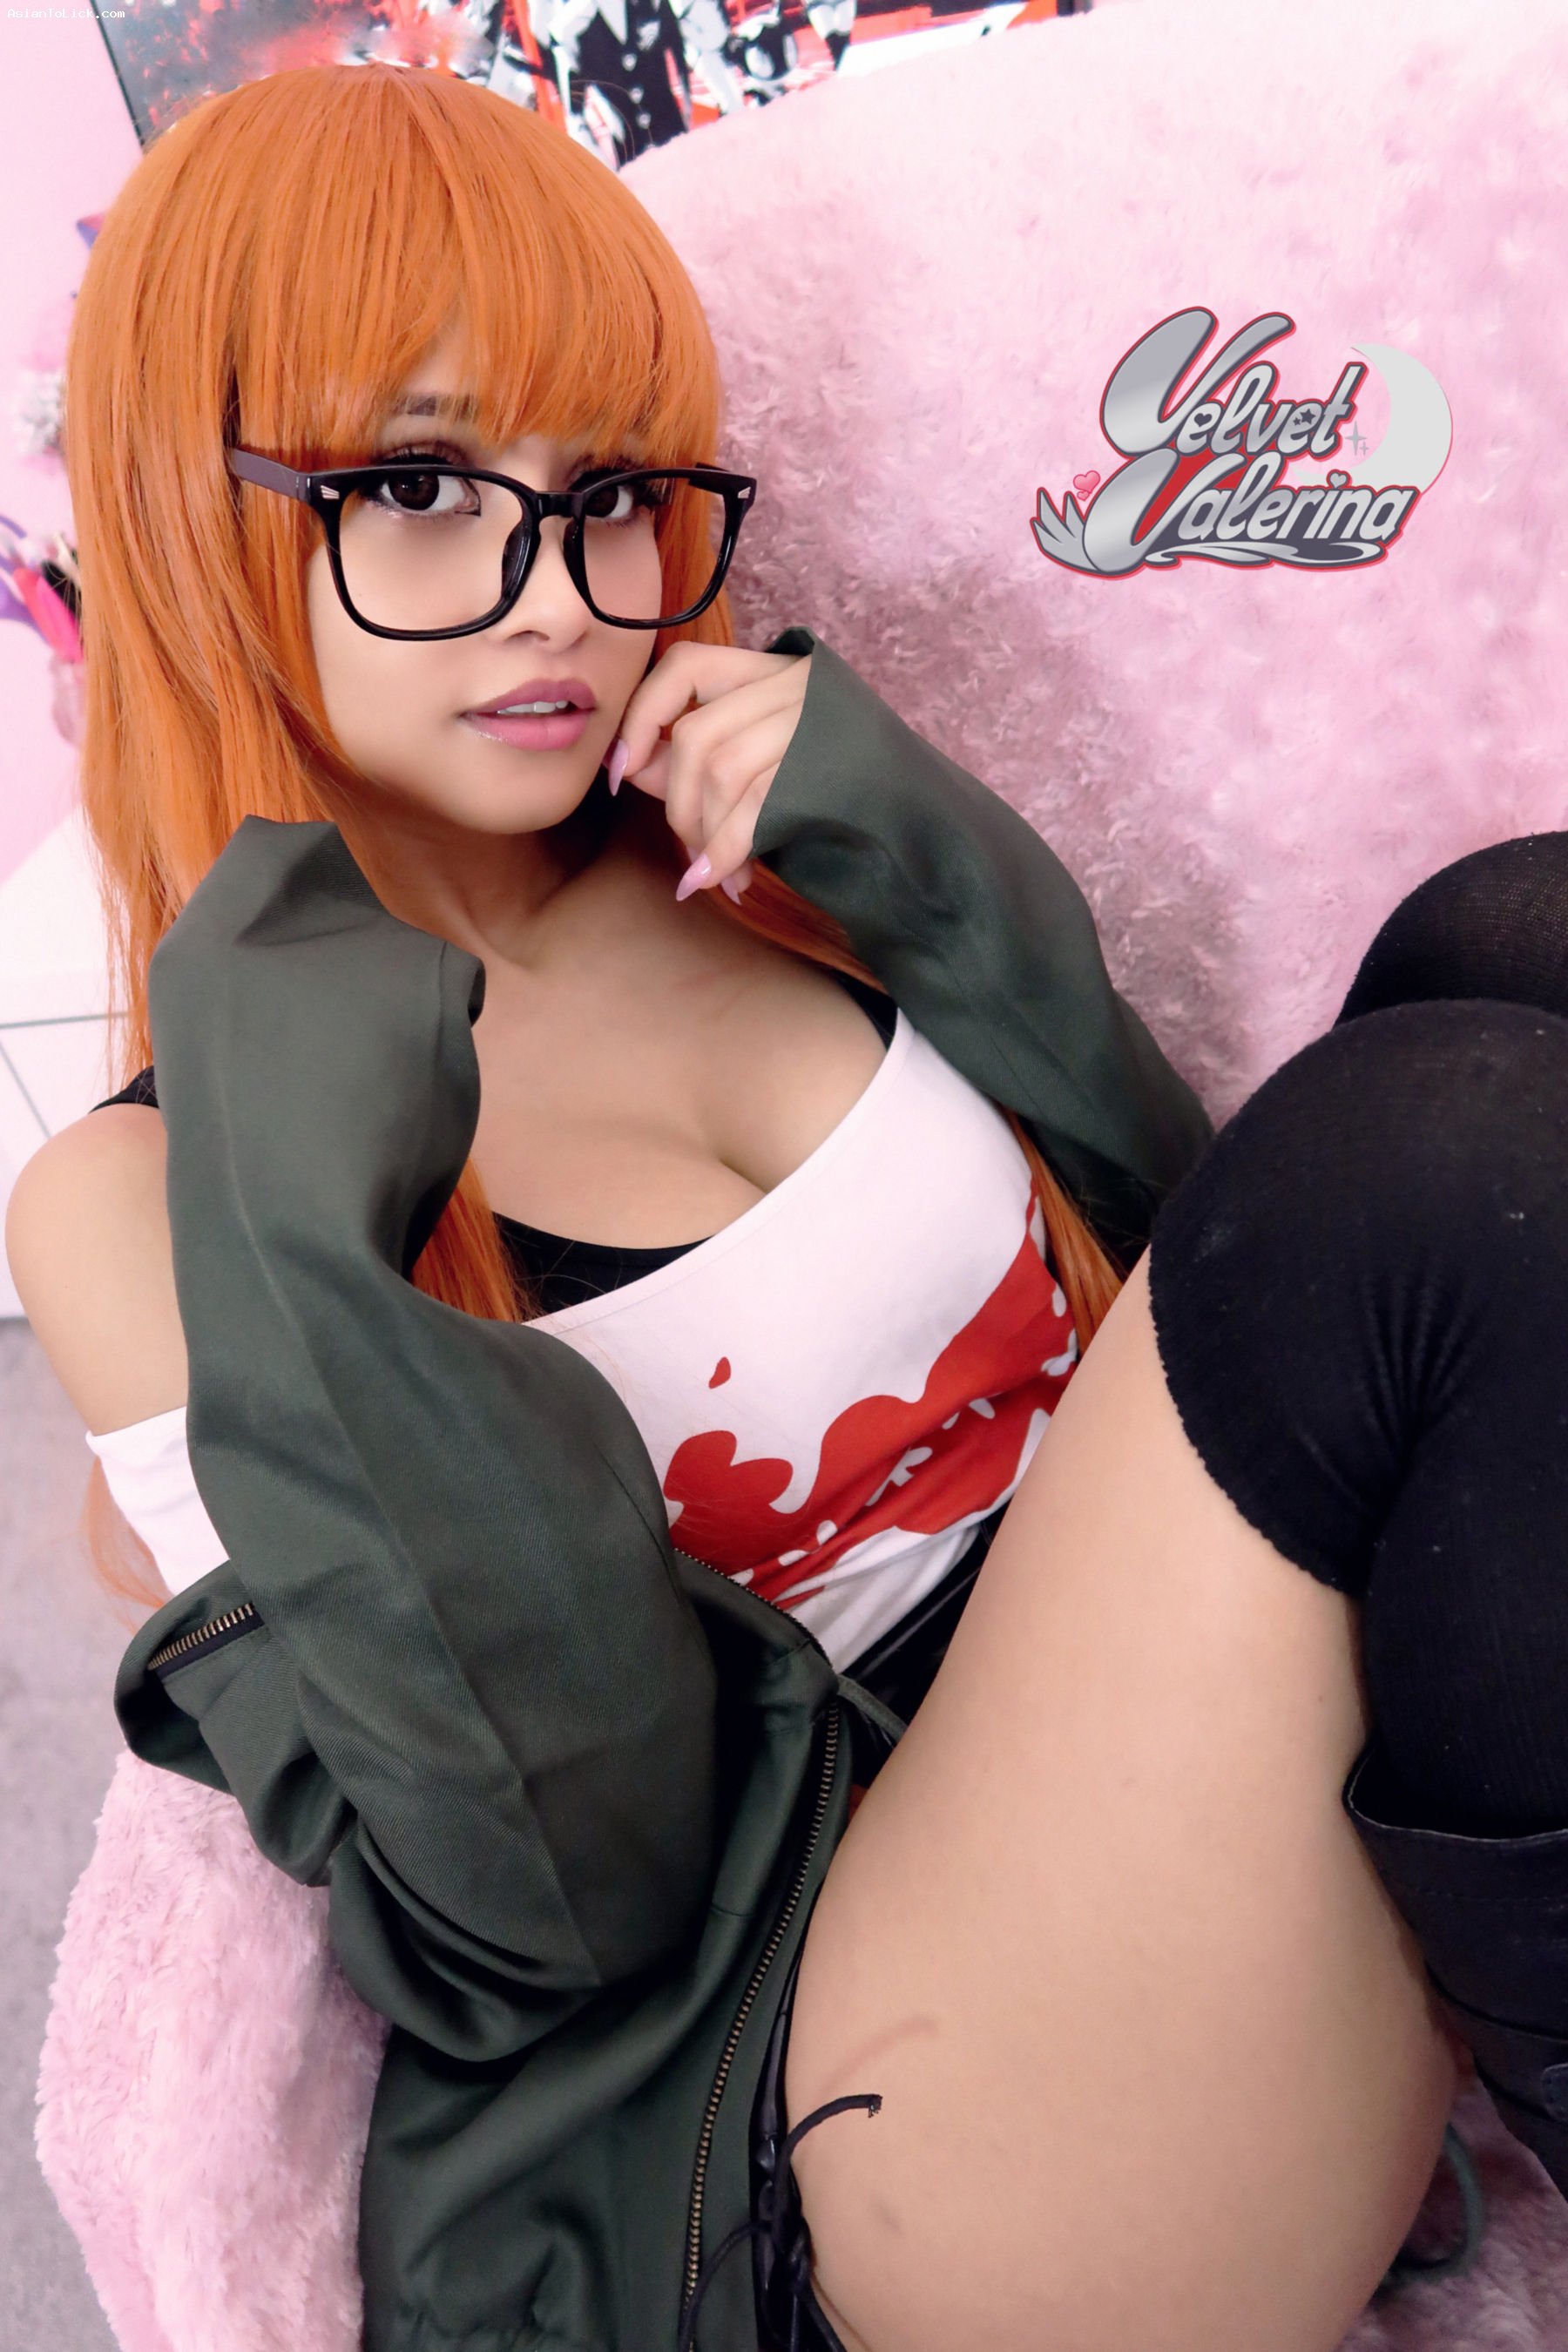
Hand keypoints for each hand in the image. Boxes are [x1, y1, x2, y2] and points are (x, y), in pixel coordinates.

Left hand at [606, 640, 810, 902]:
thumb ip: (697, 760)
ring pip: (721, 770)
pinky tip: (727, 880)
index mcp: (774, 671)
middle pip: (696, 735)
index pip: (685, 667)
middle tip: (690, 855)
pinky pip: (756, 806)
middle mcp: (795, 683)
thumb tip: (631, 768)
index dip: (643, 717)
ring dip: (706, 835)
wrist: (923, 825)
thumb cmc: (835, 797)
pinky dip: (728, 850)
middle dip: (678, 806)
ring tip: (718, 873)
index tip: (623, 773)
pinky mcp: (831, 766)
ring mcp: (817, 720)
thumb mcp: (761, 766)